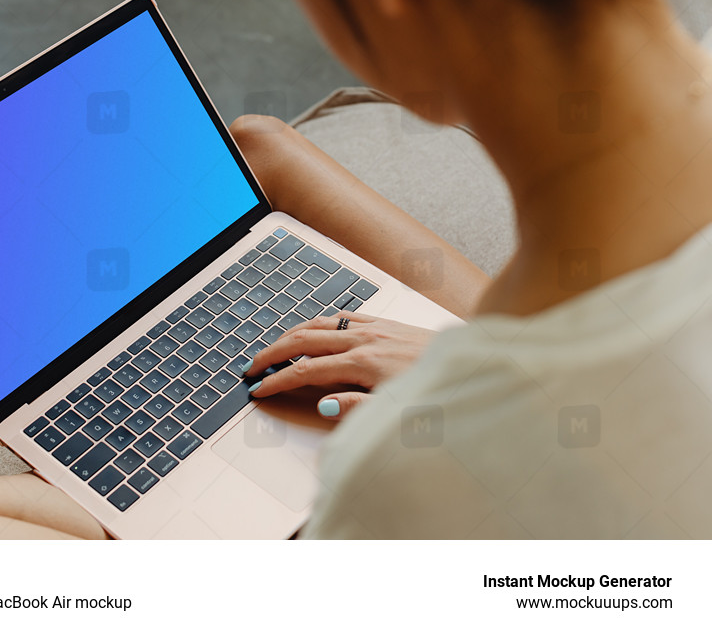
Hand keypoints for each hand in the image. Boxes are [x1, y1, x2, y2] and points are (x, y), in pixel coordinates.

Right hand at [244, 313, 435, 419]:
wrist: (476, 362)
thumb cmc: (439, 390)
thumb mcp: (399, 411)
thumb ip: (358, 408)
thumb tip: (324, 405)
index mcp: (364, 363)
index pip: (307, 371)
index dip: (278, 380)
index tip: (259, 389)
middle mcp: (365, 340)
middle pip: (304, 341)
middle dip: (273, 352)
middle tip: (252, 366)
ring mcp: (375, 328)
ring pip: (320, 323)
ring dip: (291, 334)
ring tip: (273, 346)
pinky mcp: (386, 323)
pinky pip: (343, 316)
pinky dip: (320, 322)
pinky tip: (316, 329)